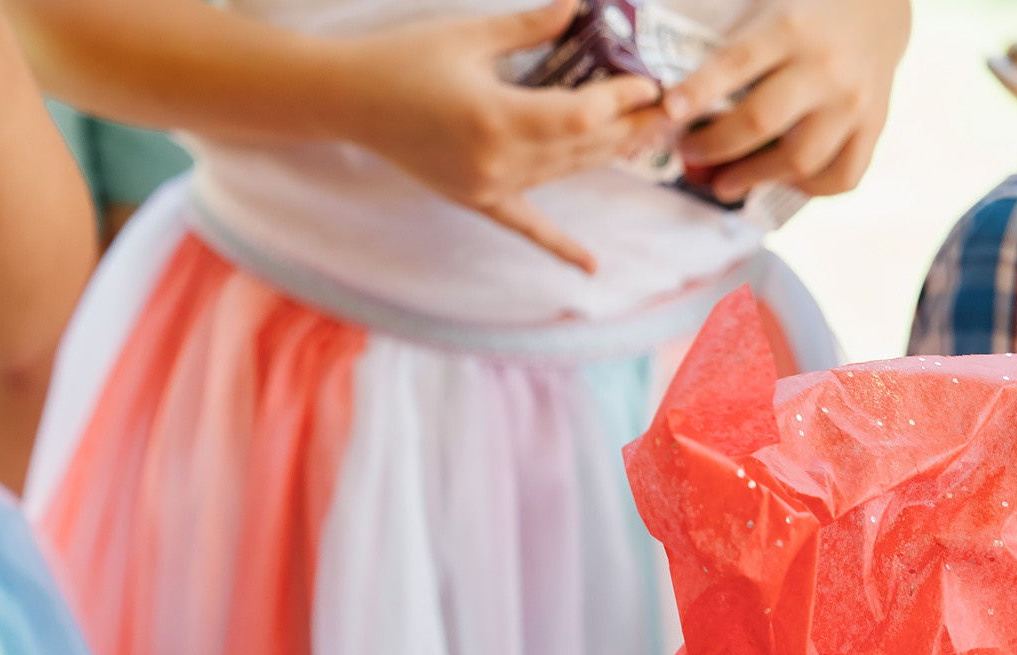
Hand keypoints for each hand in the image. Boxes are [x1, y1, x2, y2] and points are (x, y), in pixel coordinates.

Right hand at [328, 0, 668, 271]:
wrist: (348, 102)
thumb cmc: (403, 61)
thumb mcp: (471, 36)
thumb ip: (532, 26)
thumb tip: (582, 5)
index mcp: (495, 117)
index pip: (582, 114)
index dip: (623, 98)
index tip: (649, 79)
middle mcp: (495, 160)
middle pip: (584, 146)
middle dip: (630, 124)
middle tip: (669, 104)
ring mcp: (485, 185)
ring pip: (566, 173)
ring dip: (611, 155)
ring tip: (651, 136)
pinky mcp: (474, 197)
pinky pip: (525, 226)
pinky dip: (559, 246)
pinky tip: (591, 266)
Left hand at [667, 0, 909, 199]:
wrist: (879, 3)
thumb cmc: (803, 16)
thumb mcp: (764, 11)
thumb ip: (726, 57)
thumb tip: (674, 115)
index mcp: (790, 28)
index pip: (736, 63)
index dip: (699, 91)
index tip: (669, 113)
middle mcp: (826, 66)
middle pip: (761, 122)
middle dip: (714, 147)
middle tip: (688, 153)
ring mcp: (855, 99)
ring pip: (798, 159)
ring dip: (752, 178)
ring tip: (724, 183)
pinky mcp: (876, 124)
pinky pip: (841, 176)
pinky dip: (807, 188)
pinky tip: (782, 179)